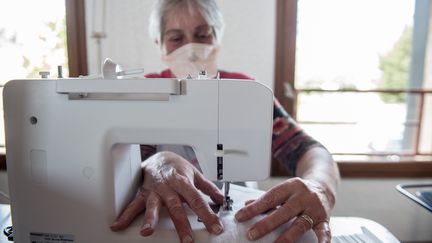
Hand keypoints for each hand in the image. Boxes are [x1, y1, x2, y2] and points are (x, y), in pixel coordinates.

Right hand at [110, 151, 224, 242]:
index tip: (215, 227)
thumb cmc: (177, 167)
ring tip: (147, 231)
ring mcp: (154, 191)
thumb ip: (208, 187)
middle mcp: (168, 187)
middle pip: (176, 207)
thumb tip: (220, 198)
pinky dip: (124, 215)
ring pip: (152, 206)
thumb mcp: (195, 174)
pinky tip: (118, 225)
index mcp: (183, 182)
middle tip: (187, 239)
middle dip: (181, 224)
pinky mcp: (143, 194)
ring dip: (150, 219)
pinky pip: (133, 205)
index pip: (197, 200)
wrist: (159, 156)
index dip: (207, 214)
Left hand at [235, 177, 333, 242]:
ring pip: (300, 223)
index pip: (270, 198)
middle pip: (284, 211)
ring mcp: (314, 208)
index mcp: (290, 186)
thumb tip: (247, 205)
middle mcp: (303, 196)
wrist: (323, 187)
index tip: (241, 216)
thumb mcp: (283, 190)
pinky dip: (322, 240)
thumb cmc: (299, 191)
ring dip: (287, 236)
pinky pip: (324, 230)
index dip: (254, 208)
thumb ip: (267, 199)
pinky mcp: (324, 219)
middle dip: (267, 224)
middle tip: (253, 234)